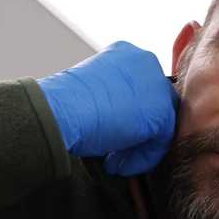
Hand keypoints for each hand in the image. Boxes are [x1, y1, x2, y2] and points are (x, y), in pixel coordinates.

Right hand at [37, 41, 176, 175]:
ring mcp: (156, 85)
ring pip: (160, 124)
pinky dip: (141, 158)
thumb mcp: (92, 92)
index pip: (143, 89)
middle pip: (156, 104)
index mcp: (126, 54)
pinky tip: (117, 164)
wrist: (58, 110)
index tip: (115, 134)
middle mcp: (144, 62)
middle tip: (117, 151)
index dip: (130, 116)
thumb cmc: (64, 104)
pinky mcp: (161, 111)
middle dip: (138, 132)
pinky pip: (160, 142)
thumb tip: (121, 122)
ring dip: (138, 147)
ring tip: (115, 160)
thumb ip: (114, 99)